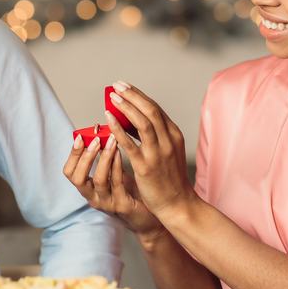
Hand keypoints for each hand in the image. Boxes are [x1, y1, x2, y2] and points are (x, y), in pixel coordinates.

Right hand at [63, 135, 162, 238]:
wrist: (150, 213)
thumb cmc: (130, 190)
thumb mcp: (113, 171)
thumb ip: (105, 156)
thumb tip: (100, 131)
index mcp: (87, 187)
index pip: (69, 172)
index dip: (72, 154)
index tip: (80, 136)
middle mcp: (93, 196)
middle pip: (77, 178)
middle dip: (85, 157)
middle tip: (95, 139)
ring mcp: (107, 202)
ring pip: (99, 180)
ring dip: (104, 158)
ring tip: (111, 141)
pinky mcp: (122, 205)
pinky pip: (117, 183)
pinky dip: (117, 166)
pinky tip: (122, 153)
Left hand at [104, 81, 194, 217]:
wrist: (178, 204)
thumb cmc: (170, 177)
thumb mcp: (168, 150)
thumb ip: (155, 133)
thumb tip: (132, 116)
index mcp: (174, 134)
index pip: (155, 108)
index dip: (138, 95)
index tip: (125, 86)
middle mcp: (168, 140)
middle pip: (150, 110)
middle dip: (132, 95)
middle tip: (116, 85)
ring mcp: (158, 153)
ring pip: (142, 123)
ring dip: (126, 107)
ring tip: (112, 97)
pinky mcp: (146, 167)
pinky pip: (131, 144)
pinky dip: (119, 129)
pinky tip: (109, 120)